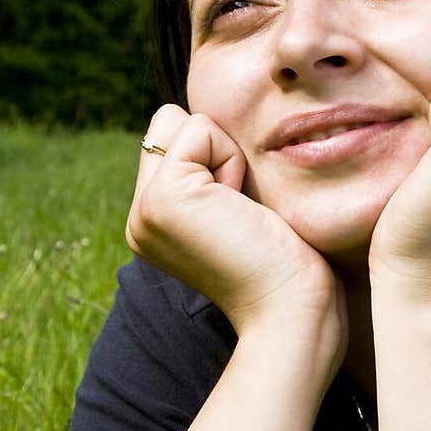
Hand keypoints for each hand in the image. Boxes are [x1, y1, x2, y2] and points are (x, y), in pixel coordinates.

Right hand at [127, 105, 346, 352]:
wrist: (291, 310)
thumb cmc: (285, 264)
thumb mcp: (235, 210)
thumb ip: (208, 173)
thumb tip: (206, 124)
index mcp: (153, 223)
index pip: (168, 138)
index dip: (215, 155)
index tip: (239, 212)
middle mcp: (138, 217)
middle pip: (167, 123)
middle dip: (214, 148)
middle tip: (239, 210)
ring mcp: (144, 209)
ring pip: (179, 121)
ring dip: (224, 154)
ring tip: (239, 212)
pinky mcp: (163, 197)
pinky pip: (200, 128)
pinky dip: (231, 159)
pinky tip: (240, 209)